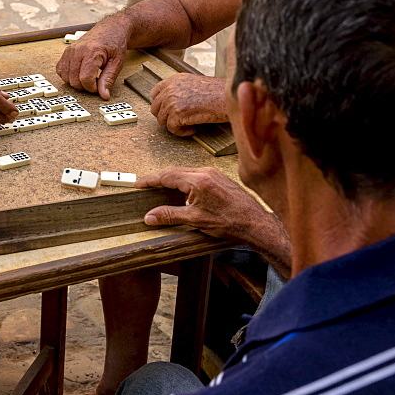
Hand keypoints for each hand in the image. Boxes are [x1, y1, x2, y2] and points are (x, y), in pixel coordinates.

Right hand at [56, 15, 130, 98]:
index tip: (99, 87)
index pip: (85, 78)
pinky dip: (68, 76)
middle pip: (74, 80)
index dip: (92, 88)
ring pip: (65, 77)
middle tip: (95, 82)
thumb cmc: (115, 43)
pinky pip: (60, 70)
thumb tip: (103, 95)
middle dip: (84, 86)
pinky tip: (79, 74)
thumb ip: (108, 79)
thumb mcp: (117, 62)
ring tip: (88, 77)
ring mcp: (70, 50)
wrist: (110, 28)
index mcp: (91, 52)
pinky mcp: (66, 52)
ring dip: (76, 82)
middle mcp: (77, 50)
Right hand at [137, 167, 273, 243]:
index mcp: (197, 181)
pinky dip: (184, 180)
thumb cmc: (230, 222)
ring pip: (185, 171)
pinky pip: (195, 174)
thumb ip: (170, 215)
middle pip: (174, 171)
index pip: (166, 176)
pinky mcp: (219, 178)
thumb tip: (150, 216)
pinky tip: (182, 190)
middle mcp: (205, 172)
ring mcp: (213, 173)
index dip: (149, 180)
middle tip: (145, 186)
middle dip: (158, 178)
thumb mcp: (195, 220)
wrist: (255, 223)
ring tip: (160, 188)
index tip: (138, 184)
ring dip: (171, 178)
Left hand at [150, 75, 227, 135]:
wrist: (228, 97)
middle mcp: (170, 89)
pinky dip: (182, 132)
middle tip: (177, 121)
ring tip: (187, 125)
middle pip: (155, 108)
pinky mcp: (177, 114)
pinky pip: (172, 129)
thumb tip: (172, 102)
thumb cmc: (218, 92)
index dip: (160, 104)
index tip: (166, 110)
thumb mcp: (194, 83)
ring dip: (174, 125)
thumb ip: (180, 90)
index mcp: (174, 80)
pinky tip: (192, 129)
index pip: (155, 92)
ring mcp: (172, 101)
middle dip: (166, 117)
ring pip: (162, 120)